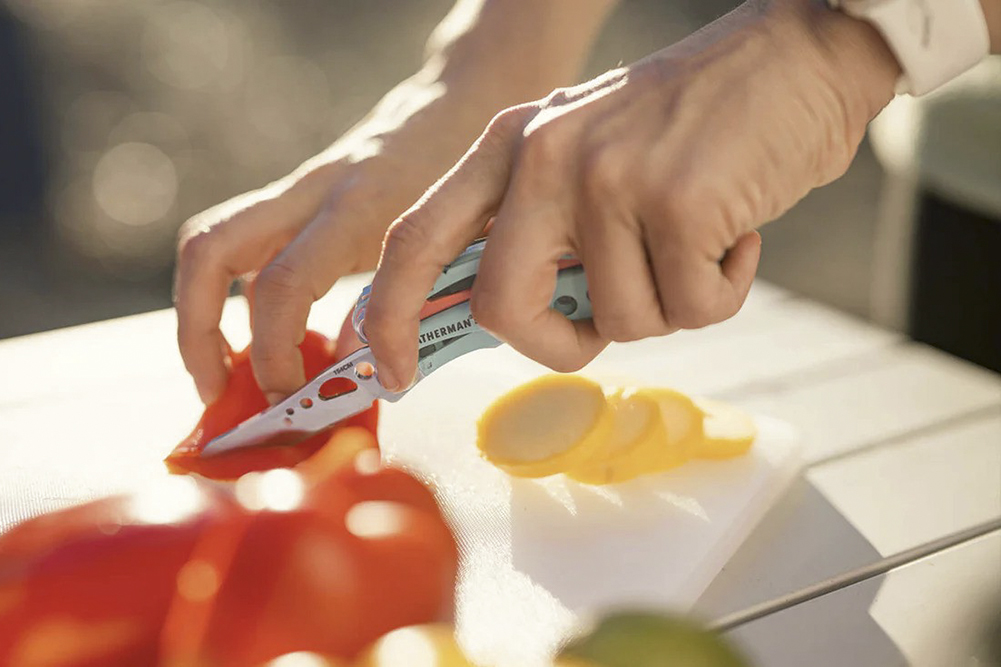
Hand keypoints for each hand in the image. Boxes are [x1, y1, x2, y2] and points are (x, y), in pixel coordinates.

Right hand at [174, 78, 500, 403]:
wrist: (461, 100)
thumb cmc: (468, 177)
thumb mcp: (452, 243)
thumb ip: (404, 302)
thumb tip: (361, 372)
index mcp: (359, 208)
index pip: (286, 285)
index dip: (277, 353)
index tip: (292, 400)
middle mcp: (313, 192)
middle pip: (209, 251)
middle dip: (197, 332)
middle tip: (218, 391)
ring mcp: (297, 189)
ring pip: (209, 243)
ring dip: (199, 315)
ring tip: (222, 373)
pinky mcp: (295, 196)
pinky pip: (241, 246)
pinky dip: (236, 297)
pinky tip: (265, 339)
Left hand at [364, 0, 900, 390]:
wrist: (797, 55)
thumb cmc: (693, 125)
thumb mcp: (588, 155)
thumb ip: (539, 230)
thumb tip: (501, 322)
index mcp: (510, 146)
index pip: (415, 238)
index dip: (388, 316)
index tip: (390, 371)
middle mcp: (545, 158)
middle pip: (502, 308)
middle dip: (556, 344)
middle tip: (602, 324)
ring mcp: (608, 179)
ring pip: (618, 323)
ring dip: (668, 304)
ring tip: (697, 240)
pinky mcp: (678, 205)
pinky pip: (693, 310)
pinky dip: (724, 291)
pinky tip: (736, 234)